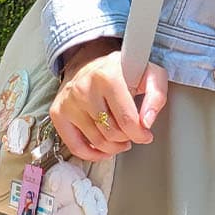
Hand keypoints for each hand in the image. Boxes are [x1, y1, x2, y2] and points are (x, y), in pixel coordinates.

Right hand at [50, 37, 167, 161]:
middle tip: (132, 134)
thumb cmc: (123, 70)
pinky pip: (74, 146)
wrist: (91, 60)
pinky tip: (103, 150)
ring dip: (112, 147)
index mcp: (108, 76)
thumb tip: (146, 123)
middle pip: (111, 132)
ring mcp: (69, 101)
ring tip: (121, 139)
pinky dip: (91, 154)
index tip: (145, 135)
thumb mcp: (149, 74)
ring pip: (95, 141)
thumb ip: (156, 96)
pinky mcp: (58, 112)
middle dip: (126, 138)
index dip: (140, 133)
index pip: (126, 119)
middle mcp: (84, 88)